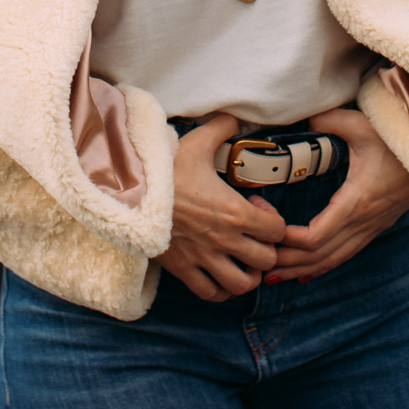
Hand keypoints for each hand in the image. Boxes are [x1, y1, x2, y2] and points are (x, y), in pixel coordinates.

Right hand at [151, 114, 288, 301]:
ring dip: (247, 274)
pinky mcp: (183, 270)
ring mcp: (204, 258)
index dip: (274, 221)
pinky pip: (211, 293)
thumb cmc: (166, 169)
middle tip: (253, 236)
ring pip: (243, 284)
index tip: (258, 208)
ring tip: (241, 260)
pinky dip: (220, 289)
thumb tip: (238, 115)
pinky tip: (219, 274)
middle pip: (266, 260)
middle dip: (266, 250)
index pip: (277, 230)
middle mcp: (224, 239)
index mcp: (235, 211)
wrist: (130, 191)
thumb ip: (223, 128)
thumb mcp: (198, 142)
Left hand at [269, 109, 408, 283]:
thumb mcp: (362, 125)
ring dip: (304, 269)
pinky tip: (307, 273)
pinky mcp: (376, 226)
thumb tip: (303, 116)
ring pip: (334, 259)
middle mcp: (365, 221)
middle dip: (289, 263)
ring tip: (275, 276)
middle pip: (320, 256)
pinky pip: (346, 254)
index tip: (267, 231)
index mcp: (357, 201)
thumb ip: (329, 120)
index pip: (317, 236)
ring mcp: (372, 226)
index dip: (289, 240)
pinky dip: (323, 265)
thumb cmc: (401, 139)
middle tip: (259, 265)